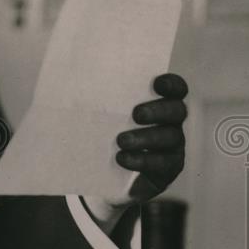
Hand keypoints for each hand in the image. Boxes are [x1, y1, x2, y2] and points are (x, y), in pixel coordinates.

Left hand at [83, 72, 187, 234]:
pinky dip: (142, 160)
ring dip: (146, 138)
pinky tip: (122, 158)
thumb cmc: (104, 133)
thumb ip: (98, 95)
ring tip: (121, 140)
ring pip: (170, 137)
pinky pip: (163, 163)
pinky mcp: (168, 168)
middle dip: (158, 111)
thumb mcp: (101, 113)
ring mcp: (173, 146)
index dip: (172, 84)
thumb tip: (71, 76)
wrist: (105, 172)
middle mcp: (171, 122)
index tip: (157, 83)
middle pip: (177, 111)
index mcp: (159, 102)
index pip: (176, 89)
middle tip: (136, 114)